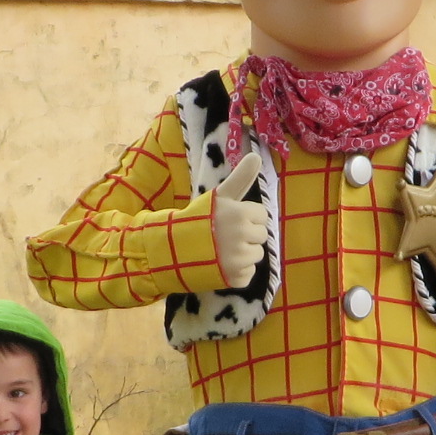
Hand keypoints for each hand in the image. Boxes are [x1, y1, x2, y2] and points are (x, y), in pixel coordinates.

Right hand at [210, 156, 265, 289]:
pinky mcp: (236, 279)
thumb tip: (257, 155)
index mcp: (240, 213)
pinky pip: (248, 274)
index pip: (262, 215)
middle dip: (246, 235)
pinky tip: (221, 264)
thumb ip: (241, 177)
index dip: (247, 217)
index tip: (230, 219)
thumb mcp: (220, 195)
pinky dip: (237, 272)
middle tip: (224, 235)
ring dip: (243, 254)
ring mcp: (239, 260)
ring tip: (221, 249)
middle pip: (261, 235)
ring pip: (256, 255)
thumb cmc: (199, 219)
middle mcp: (242, 236)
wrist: (173, 249)